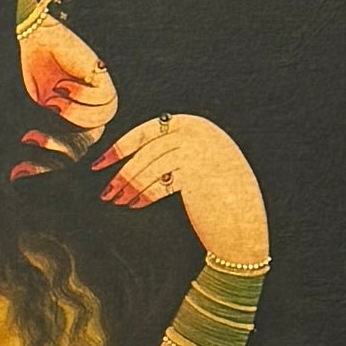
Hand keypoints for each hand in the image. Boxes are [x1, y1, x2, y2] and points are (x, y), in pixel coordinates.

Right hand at [20, 13, 121, 143]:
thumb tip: (57, 136)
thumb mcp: (43, 97)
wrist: (38, 37)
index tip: (53, 136)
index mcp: (82, 104)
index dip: (76, 141)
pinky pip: (102, 95)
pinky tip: (63, 84)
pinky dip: (80, 95)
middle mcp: (94, 96)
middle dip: (75, 124)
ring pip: (106, 113)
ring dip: (76, 111)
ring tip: (54, 99)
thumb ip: (54, 115)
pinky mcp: (100, 70)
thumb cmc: (37, 64)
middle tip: (53, 111)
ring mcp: (99, 83)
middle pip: (101, 126)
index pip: (92, 132)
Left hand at [96, 111, 266, 267]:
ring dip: (128, 185)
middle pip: (146, 149)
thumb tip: (134, 154)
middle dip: (121, 170)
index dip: (121, 146)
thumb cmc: (219, 196)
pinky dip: (143, 194)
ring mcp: (198, 151)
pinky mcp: (195, 173)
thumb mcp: (200, 161)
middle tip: (104, 189)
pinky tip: (133, 205)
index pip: (149, 129)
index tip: (101, 162)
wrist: (245, 221)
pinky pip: (159, 183)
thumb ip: (175, 149)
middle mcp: (198, 132)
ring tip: (115, 200)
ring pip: (149, 166)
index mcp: (197, 124)